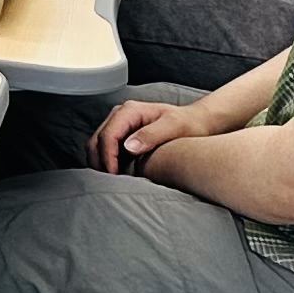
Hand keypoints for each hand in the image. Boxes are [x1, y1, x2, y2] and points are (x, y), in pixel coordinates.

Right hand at [87, 95, 208, 172]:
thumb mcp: (174, 127)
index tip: (115, 175)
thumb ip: (151, 135)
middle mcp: (120, 115)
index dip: (107, 157)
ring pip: (97, 145)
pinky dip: (106, 161)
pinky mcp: (121, 134)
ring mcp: (119, 124)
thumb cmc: (188, 123)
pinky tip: (118, 173)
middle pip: (97, 140)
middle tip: (111, 182)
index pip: (108, 135)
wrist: (196, 122)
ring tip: (114, 179)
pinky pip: (105, 148)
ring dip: (101, 162)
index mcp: (130, 111)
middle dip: (100, 162)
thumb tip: (128, 146)